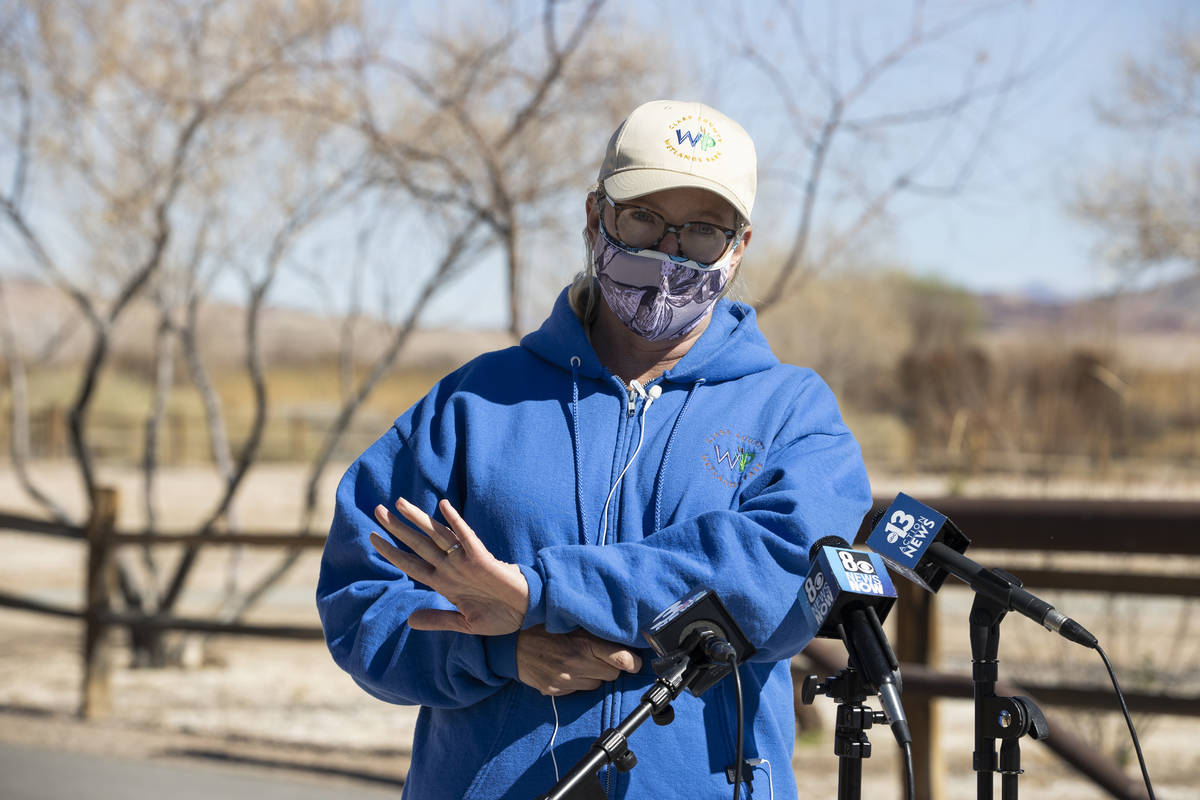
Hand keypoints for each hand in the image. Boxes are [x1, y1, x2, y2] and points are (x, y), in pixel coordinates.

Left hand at [369, 497, 528, 635]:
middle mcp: (450, 567)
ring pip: (437, 535)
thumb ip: (437, 619)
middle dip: (396, 528)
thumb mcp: (463, 623)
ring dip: (418, 519)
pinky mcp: (482, 558)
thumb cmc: (498, 616)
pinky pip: (466, 537)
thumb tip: (409, 620)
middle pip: (418, 543)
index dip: (391, 551)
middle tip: (377, 510)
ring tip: (399, 503)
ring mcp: (465, 561)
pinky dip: (455, 521)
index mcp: (443, 582)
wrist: (525, 614)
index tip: (372, 537)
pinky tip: (443, 506)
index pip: (410, 563)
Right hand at [517, 625, 642, 695]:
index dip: (632, 661)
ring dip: (595, 675)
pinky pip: (579, 690)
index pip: (620, 659)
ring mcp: (565, 680)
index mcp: (583, 644)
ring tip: (581, 660)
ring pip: (597, 685)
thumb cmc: (543, 628)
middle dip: (611, 666)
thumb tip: (623, 637)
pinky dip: (579, 681)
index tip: (636, 661)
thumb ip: (595, 631)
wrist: (510, 643)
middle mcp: (576, 664)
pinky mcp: (555, 690)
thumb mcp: (572, 623)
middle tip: (602, 655)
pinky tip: (568, 668)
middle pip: (612, 674)